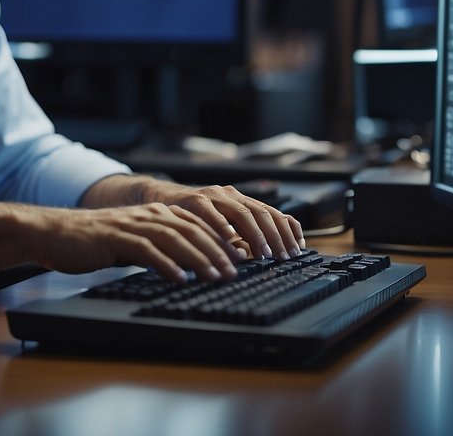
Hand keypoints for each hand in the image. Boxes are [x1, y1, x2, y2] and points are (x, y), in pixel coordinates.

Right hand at [27, 202, 246, 283]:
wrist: (55, 233)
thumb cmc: (95, 242)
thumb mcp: (134, 242)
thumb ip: (159, 248)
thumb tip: (188, 267)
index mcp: (157, 213)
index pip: (198, 225)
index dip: (221, 241)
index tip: (240, 260)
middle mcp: (149, 214)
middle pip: (192, 230)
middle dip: (217, 251)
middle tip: (235, 271)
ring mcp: (132, 224)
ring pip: (174, 239)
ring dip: (198, 259)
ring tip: (215, 276)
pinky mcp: (115, 238)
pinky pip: (146, 251)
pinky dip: (166, 265)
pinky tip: (179, 279)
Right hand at [153, 183, 306, 261]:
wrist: (156, 202)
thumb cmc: (190, 219)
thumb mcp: (220, 227)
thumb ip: (240, 236)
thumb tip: (266, 254)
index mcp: (238, 200)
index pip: (270, 213)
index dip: (286, 231)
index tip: (296, 250)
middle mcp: (228, 195)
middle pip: (260, 213)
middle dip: (274, 236)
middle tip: (282, 257)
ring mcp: (211, 195)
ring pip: (240, 213)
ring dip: (254, 235)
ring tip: (262, 255)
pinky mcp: (191, 200)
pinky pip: (209, 213)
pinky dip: (220, 227)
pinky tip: (228, 241)